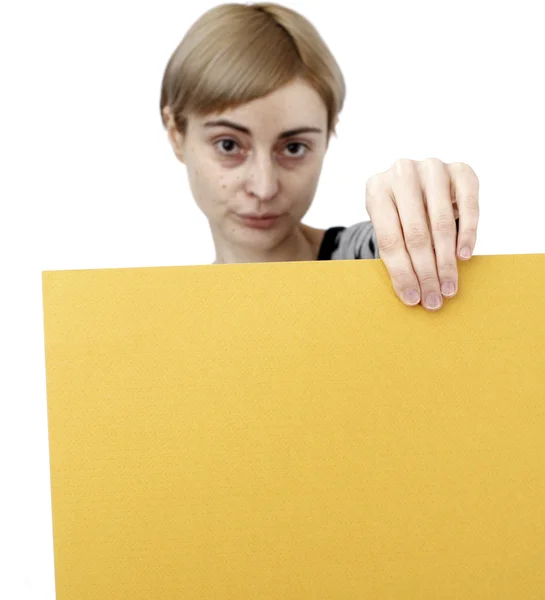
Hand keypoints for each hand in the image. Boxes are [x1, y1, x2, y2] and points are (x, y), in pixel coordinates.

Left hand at [365, 158, 478, 310]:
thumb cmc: (401, 210)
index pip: (389, 240)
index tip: (412, 298)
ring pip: (441, 223)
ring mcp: (432, 168)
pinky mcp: (461, 169)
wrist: (420, 180)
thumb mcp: (389, 225)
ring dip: (446, 261)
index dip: (402, 273)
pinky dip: (466, 234)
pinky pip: (468, 206)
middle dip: (426, 272)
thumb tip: (411, 294)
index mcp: (376, 189)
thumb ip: (396, 251)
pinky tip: (464, 257)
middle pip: (415, 234)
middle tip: (434, 299)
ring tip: (449, 286)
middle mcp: (402, 173)